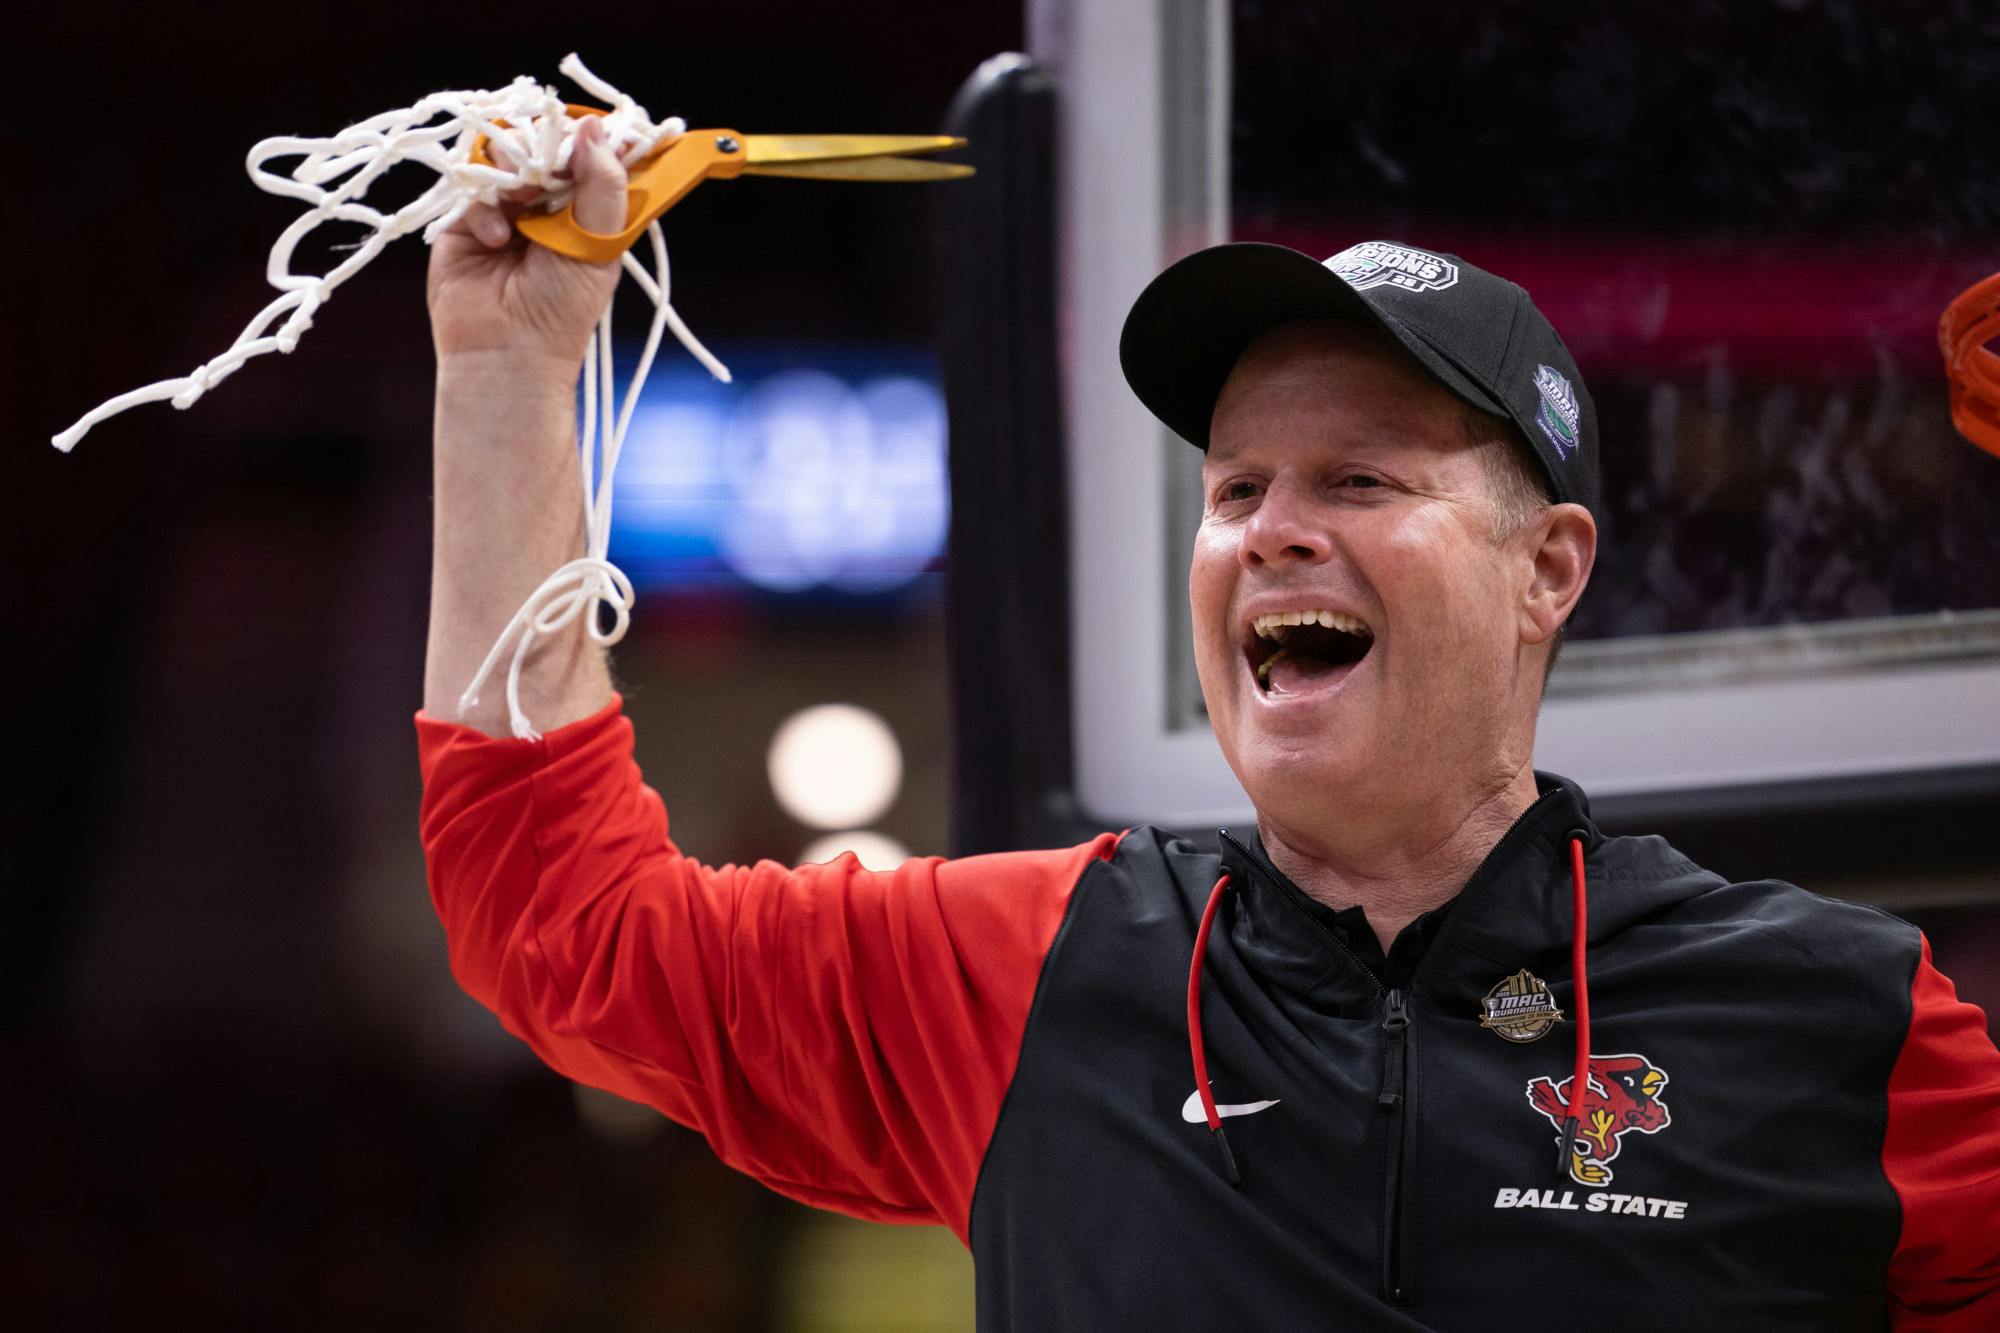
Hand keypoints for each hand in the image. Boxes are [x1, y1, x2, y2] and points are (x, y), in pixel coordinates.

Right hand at [426, 115, 629, 372]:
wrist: (508, 352)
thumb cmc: (562, 309)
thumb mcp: (598, 244)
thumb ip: (603, 185)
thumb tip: (595, 127)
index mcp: (587, 213)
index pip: (591, 157)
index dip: (590, 140)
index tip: (588, 131)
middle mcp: (548, 206)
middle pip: (545, 147)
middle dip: (544, 151)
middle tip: (545, 174)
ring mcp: (506, 210)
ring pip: (506, 158)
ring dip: (514, 171)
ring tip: (522, 200)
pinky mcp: (467, 220)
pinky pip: (474, 188)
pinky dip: (485, 207)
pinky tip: (497, 239)